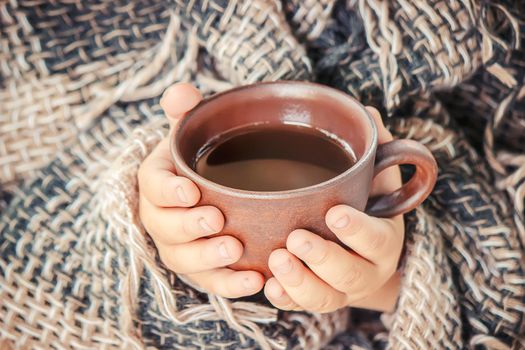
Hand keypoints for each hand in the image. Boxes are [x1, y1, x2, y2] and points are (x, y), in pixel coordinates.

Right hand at [138, 83, 264, 297]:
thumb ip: (187, 109)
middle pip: (164, 227)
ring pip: (183, 259)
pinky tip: (257, 281)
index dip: (168, 190)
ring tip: (236, 250)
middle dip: (188, 226)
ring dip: (207, 258)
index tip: (191, 190)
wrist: (212, 184)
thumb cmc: (202, 157)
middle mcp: (162, 216)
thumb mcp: (195, 129)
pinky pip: (210, 281)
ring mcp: (180, 245)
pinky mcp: (201, 267)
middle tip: (217, 221)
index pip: (152, 185)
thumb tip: (182, 92)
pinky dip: (230, 284)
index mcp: (159, 180)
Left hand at [264, 107, 403, 312]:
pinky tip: (269, 286)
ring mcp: (340, 289)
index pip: (377, 239)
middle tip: (296, 238)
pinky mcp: (317, 298)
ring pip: (325, 297)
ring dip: (300, 282)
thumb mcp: (376, 179)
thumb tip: (365, 112)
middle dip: (322, 258)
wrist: (363, 251)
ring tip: (276, 260)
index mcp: (382, 239)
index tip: (335, 213)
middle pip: (349, 273)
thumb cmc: (366, 207)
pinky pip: (302, 306)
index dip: (358, 230)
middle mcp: (365, 270)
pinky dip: (286, 298)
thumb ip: (373, 149)